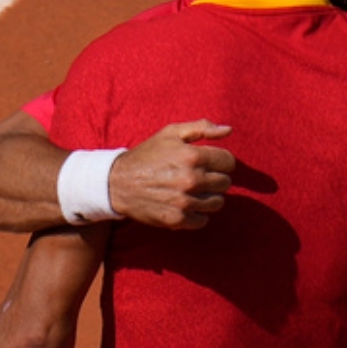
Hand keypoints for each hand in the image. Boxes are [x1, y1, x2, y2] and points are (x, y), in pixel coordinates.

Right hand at [109, 120, 234, 228]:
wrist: (117, 183)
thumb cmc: (147, 155)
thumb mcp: (171, 133)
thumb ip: (201, 128)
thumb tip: (228, 130)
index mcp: (192, 155)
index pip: (229, 162)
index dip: (221, 161)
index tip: (209, 163)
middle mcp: (191, 179)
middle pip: (225, 183)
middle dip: (215, 179)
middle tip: (198, 177)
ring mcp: (184, 201)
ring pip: (217, 202)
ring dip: (207, 197)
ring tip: (191, 191)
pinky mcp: (177, 219)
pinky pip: (203, 220)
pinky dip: (196, 214)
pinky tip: (184, 205)